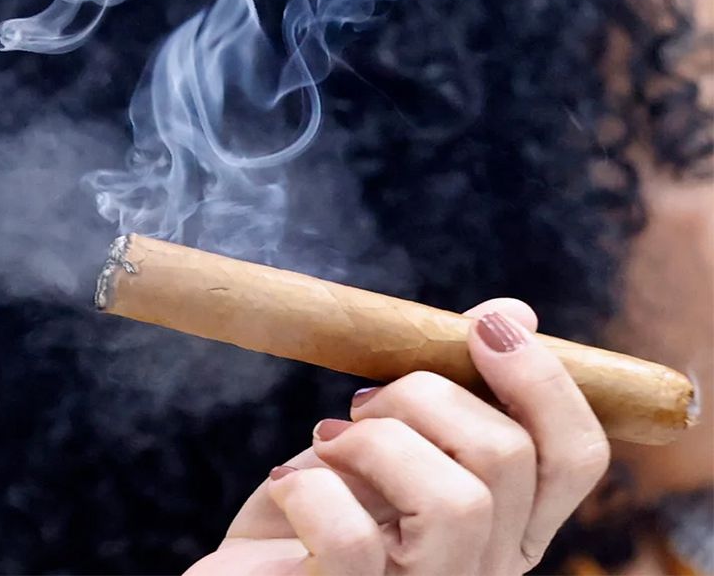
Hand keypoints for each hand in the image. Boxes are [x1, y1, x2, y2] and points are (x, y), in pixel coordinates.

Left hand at [188, 299, 611, 575]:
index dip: (544, 381)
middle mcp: (484, 570)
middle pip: (509, 457)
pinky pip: (353, 539)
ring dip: (375, 443)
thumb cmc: (308, 514)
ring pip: (458, 501)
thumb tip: (513, 313)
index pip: (577, 456)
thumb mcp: (377, 442)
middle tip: (362, 405)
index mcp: (506, 528)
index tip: (484, 326)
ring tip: (329, 444)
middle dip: (424, 397)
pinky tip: (286, 485)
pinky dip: (308, 490)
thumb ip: (446, 393)